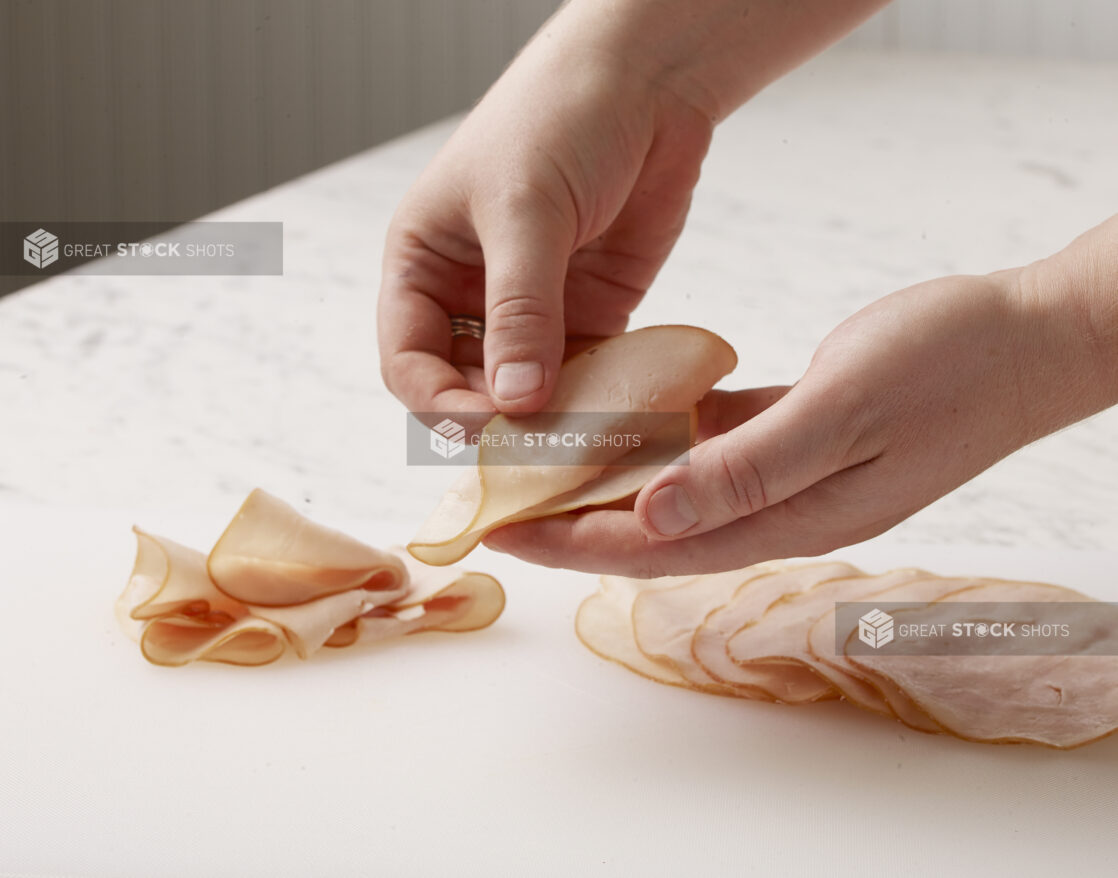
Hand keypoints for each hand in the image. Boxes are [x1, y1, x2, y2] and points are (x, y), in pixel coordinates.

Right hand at [377, 0, 890, 416]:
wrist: (647, 84)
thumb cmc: (560, 120)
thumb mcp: (525, 210)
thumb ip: (520, 308)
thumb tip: (515, 402)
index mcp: (424, 265)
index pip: (410, 361)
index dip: (441, 403)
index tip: (492, 426)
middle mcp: (471, 296)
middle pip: (467, 389)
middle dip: (499, 423)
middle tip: (544, 452)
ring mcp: (532, 310)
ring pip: (526, 392)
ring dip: (552, 421)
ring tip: (586, 443)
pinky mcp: (589, 314)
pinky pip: (583, 375)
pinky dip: (595, 401)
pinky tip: (617, 416)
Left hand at [484, 269, 1108, 575]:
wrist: (1030, 340)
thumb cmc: (948, 368)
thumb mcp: (845, 410)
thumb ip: (748, 468)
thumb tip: (652, 513)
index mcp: (791, 514)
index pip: (657, 545)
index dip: (576, 540)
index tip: (505, 530)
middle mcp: (784, 505)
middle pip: (656, 527)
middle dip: (577, 520)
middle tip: (502, 505)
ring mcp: (795, 472)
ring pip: (680, 488)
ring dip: (614, 481)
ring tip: (547, 465)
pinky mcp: (802, 432)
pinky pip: (715, 445)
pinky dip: (666, 438)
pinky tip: (628, 418)